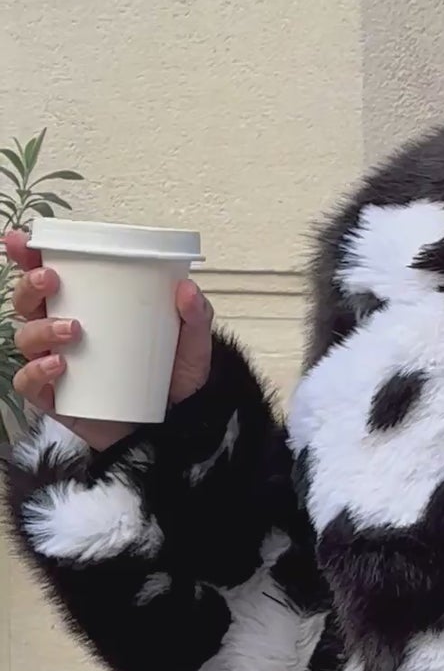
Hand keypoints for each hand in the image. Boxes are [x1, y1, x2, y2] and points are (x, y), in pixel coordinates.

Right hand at [6, 230, 213, 449]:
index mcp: (84, 306)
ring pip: (24, 337)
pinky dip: (36, 371)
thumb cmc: (172, 378)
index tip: (21, 241)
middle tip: (52, 280)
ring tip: (73, 329)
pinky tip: (58, 365)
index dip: (27, 255)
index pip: (47, 276)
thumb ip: (194, 316)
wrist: (175, 428)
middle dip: (29, 286)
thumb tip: (186, 289)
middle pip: (25, 301)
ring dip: (41, 328)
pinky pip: (28, 382)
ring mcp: (54, 364)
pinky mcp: (54, 399)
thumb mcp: (191, 344)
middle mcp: (61, 332)